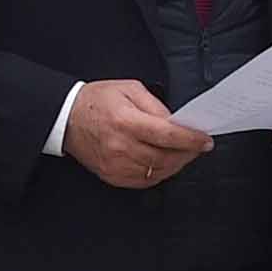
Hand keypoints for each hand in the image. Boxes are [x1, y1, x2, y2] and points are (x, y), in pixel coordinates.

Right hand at [67, 78, 213, 190]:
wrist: (67, 118)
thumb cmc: (97, 101)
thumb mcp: (129, 89)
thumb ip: (156, 106)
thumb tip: (177, 122)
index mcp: (126, 121)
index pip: (168, 135)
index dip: (191, 140)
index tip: (205, 140)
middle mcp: (120, 146)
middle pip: (165, 158)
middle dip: (188, 154)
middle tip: (197, 147)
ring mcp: (116, 164)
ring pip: (157, 172)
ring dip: (176, 165)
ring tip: (183, 154)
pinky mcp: (112, 176)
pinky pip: (144, 181)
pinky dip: (159, 174)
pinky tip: (164, 163)